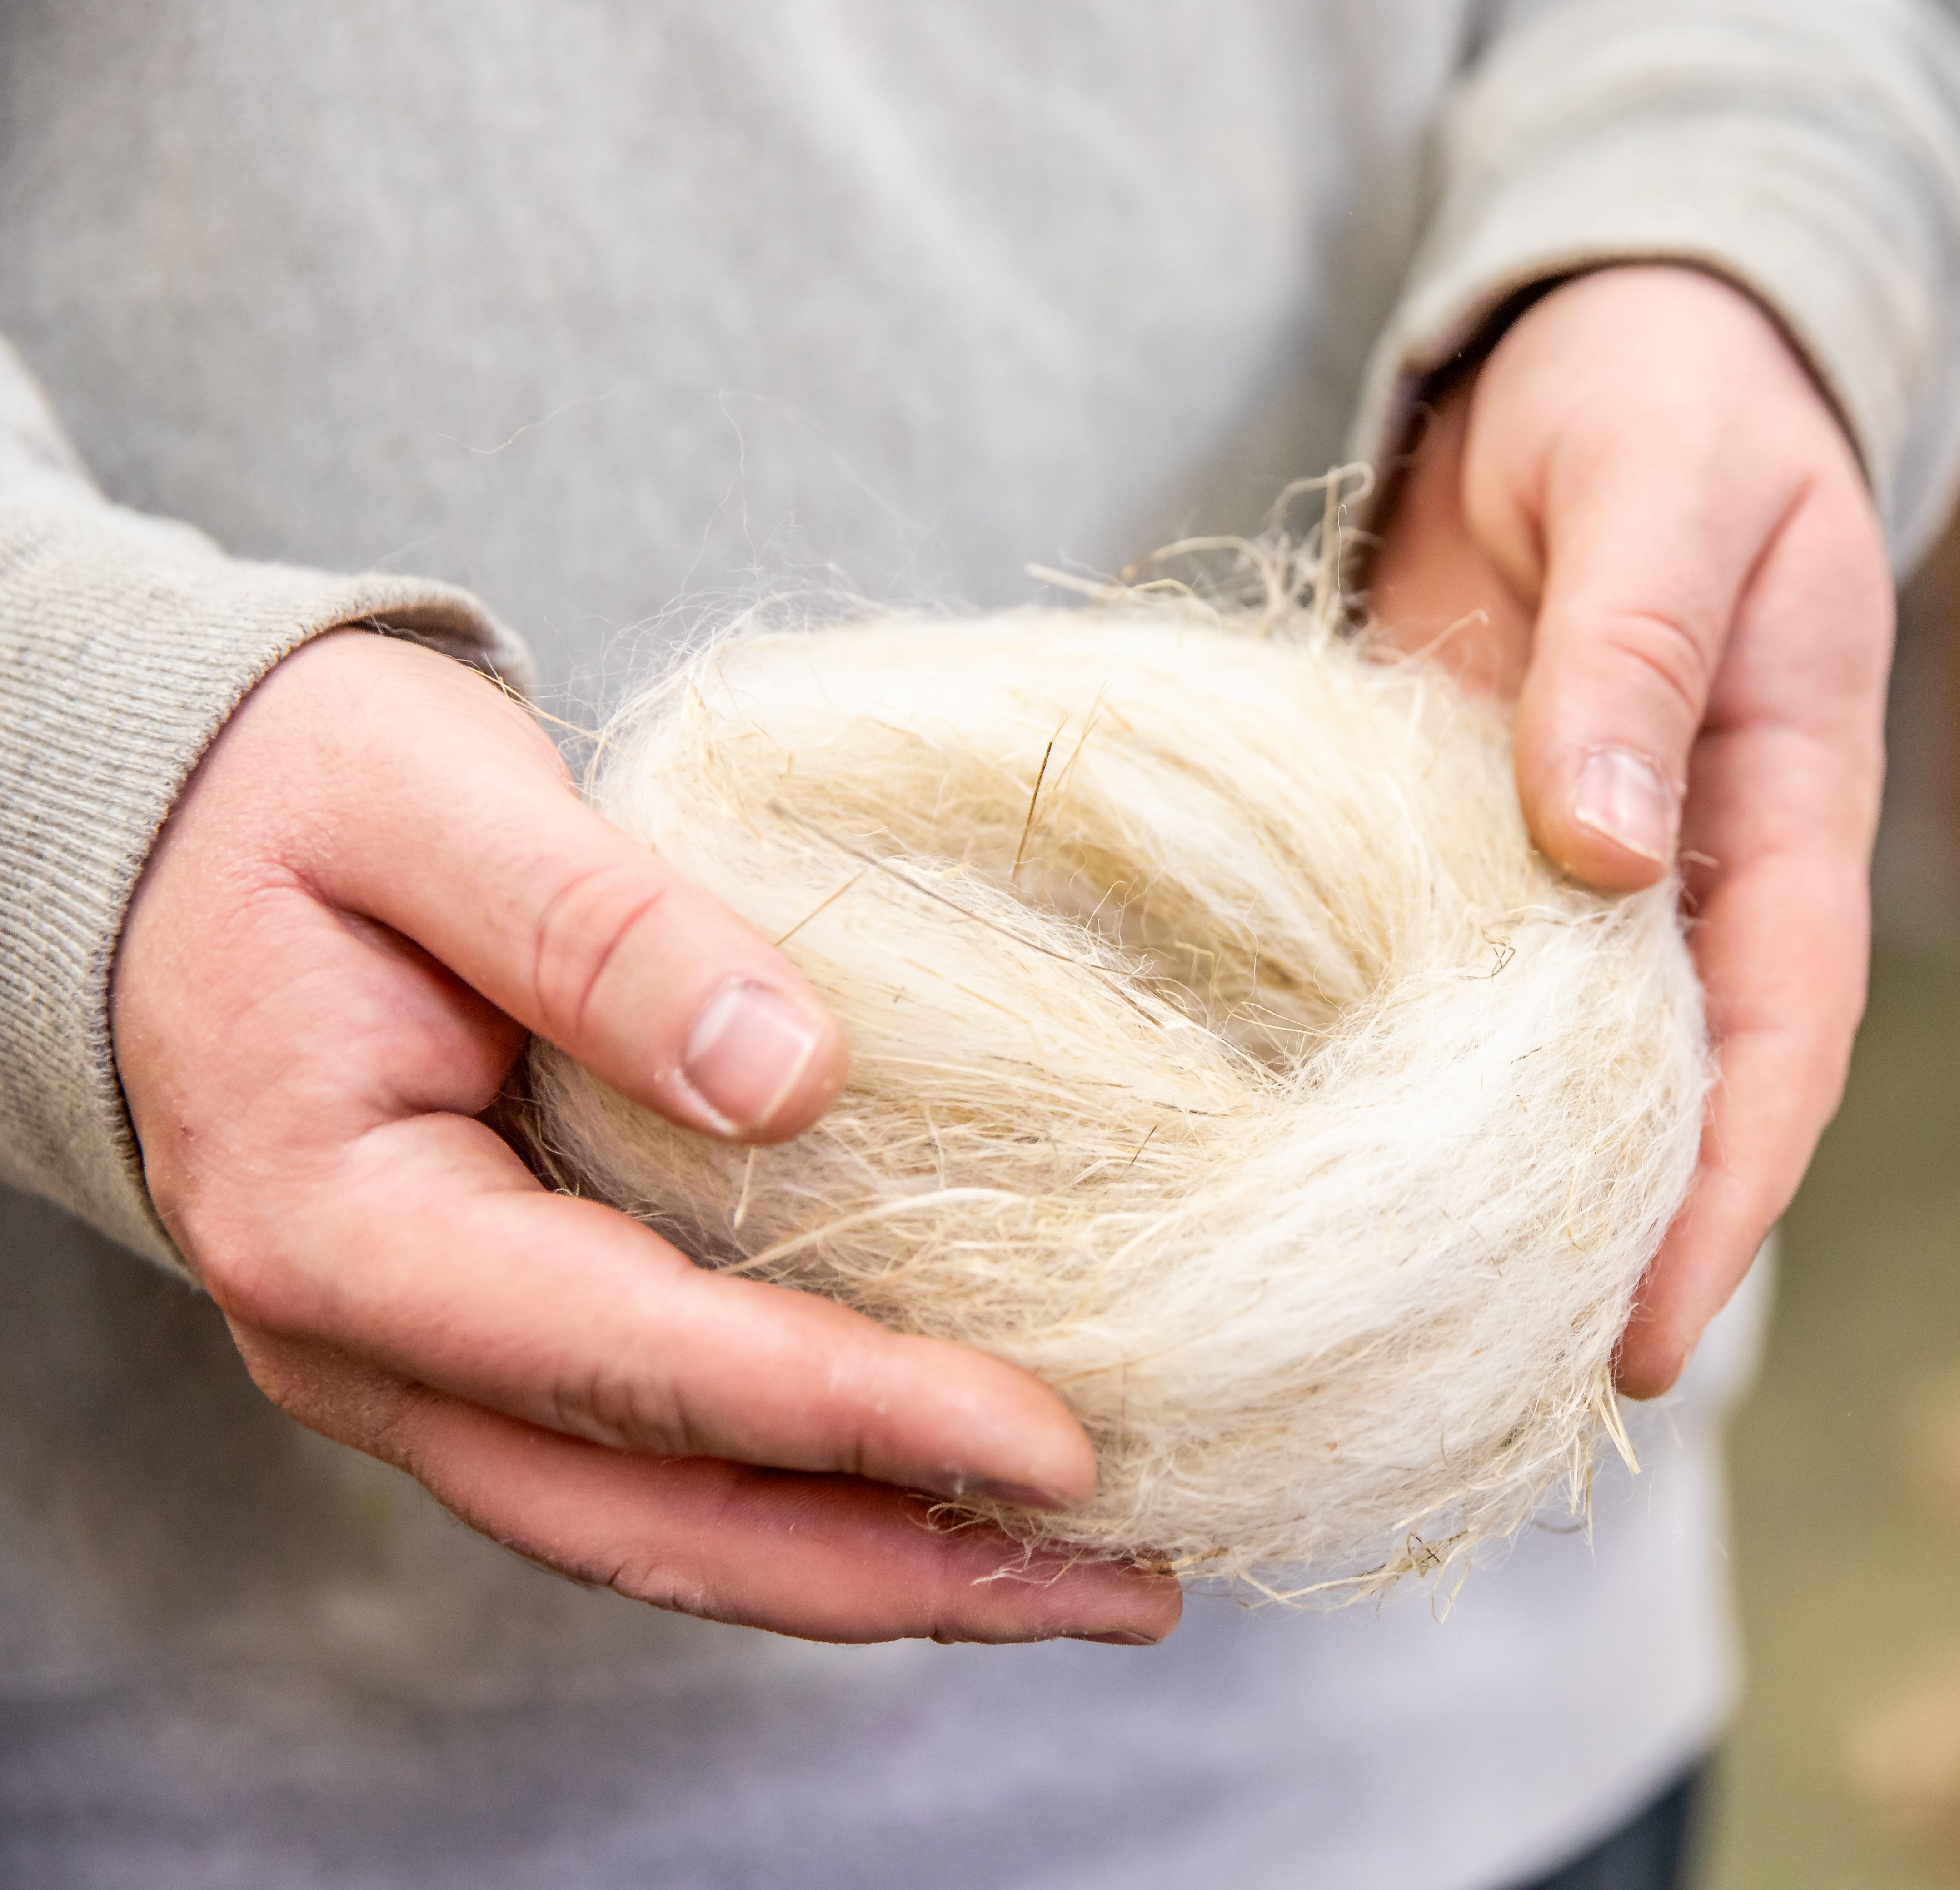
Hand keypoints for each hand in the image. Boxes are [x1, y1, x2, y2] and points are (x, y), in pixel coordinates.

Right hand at [112, 629, 1179, 1645]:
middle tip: (1123, 1583)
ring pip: (667, 1531)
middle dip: (903, 1566)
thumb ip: (593, 929)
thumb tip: (792, 1074)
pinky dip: (815, 1499)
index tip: (1055, 1443)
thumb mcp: (426, 798)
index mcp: (340, 1224)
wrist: (179, 828)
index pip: (635, 1364)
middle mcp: (371, 1349)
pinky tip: (956, 1495)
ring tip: (1086, 1578)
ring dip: (880, 1565)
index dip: (853, 1411)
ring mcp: (429, 1371)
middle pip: (659, 1519)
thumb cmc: (297, 793)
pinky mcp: (498, 1346)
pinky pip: (662, 1469)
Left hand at [1368, 264, 1892, 1398]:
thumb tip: (1593, 846)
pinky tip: (1278, 1152)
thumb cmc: (1668, 399)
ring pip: (1525, 1062)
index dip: (1720, 1203)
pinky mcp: (1441, 834)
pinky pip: (1410, 971)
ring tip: (1373, 1334)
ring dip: (1469, 1190)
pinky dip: (1362, 1062)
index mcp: (1781, 819)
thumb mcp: (1668, 494)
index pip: (1773, 1051)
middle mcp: (1672, 877)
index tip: (1648, 1342)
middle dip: (1590, 1251)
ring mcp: (1554, 868)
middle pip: (1650, 1099)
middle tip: (1483, 1402)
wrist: (1584, 344)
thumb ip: (1635, 654)